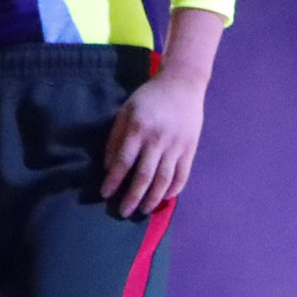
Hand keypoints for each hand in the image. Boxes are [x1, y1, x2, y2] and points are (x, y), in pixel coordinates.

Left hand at [100, 66, 207, 216]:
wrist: (182, 84)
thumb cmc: (149, 97)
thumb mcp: (126, 111)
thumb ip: (116, 138)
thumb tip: (108, 166)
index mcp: (139, 129)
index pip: (123, 162)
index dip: (113, 180)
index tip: (106, 194)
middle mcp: (157, 140)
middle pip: (144, 176)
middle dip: (132, 197)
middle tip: (123, 212)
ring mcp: (176, 146)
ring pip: (164, 180)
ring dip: (152, 198)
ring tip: (143, 210)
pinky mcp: (190, 149)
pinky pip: (182, 175)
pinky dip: (173, 189)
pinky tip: (164, 198)